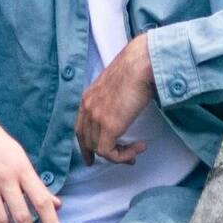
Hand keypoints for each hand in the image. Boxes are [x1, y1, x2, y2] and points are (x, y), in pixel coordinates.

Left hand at [74, 31, 160, 163]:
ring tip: (136, 152)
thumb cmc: (137, 68)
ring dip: (120, 155)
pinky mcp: (108, 126)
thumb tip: (124, 109)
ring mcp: (96, 117)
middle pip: (86, 141)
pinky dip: (123, 156)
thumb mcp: (118, 84)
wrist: (142, 64)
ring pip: (99, 149)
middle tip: (120, 159)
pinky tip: (137, 149)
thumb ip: (114, 98)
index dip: (85, 144)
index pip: (80, 127)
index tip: (92, 155)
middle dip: (100, 155)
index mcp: (88, 97)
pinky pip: (109, 153)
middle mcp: (87, 108)